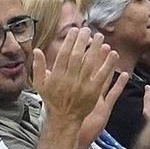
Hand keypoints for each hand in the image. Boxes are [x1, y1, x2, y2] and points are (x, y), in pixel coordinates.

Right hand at [34, 27, 124, 148]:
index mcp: (57, 76)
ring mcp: (82, 85)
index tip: (75, 31)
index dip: (70, 41)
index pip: (64, 54)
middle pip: (77, 56)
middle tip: (88, 29)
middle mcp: (69, 79)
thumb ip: (38, 67)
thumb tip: (37, 50)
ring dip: (96, 49)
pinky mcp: (94, 91)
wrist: (64, 118)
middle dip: (83, 41)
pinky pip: (102, 75)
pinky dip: (108, 64)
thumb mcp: (40, 84)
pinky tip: (112, 54)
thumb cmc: (52, 100)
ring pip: (90, 63)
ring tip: (100, 37)